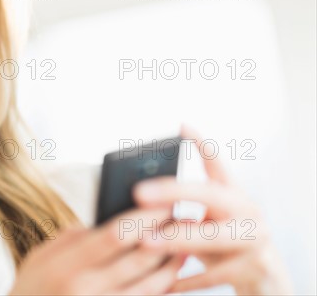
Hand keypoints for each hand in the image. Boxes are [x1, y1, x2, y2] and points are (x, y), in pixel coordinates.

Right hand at [9, 208, 185, 294]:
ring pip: (147, 288)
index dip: (143, 218)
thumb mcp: (40, 256)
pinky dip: (159, 291)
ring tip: (184, 246)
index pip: (113, 235)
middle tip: (184, 219)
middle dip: (164, 237)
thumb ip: (73, 237)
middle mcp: (85, 289)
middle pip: (137, 261)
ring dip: (170, 266)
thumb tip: (107, 220)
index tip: (163, 203)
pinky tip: (169, 277)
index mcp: (66, 265)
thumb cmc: (31, 286)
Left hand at [133, 126, 293, 294]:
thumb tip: (138, 199)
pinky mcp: (252, 269)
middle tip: (138, 193)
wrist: (267, 277)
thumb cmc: (225, 242)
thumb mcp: (211, 220)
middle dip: (172, 193)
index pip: (218, 164)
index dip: (201, 144)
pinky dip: (185, 280)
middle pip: (209, 195)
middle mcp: (247, 212)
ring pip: (211, 238)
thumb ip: (187, 208)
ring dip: (175, 240)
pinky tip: (163, 284)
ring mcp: (253, 240)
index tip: (181, 126)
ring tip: (145, 242)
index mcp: (234, 195)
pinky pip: (211, 275)